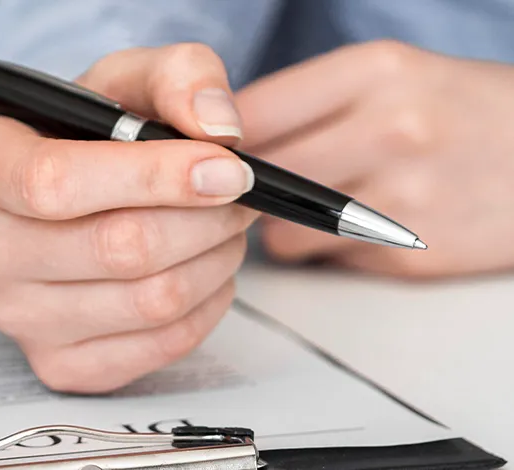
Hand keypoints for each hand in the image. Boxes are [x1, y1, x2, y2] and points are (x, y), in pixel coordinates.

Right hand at [0, 45, 258, 392]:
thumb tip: (218, 128)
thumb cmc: (90, 135)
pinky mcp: (55, 363)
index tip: (225, 168)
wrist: (66, 192)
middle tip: (240, 193)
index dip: (154, 178)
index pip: (55, 183)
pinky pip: (158, 346)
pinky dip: (205, 307)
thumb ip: (178, 76)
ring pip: (150, 301)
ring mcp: (13, 315)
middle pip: (118, 248)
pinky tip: (203, 270)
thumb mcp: (127, 79)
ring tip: (224, 227)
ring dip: (214, 260)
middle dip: (205, 219)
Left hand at [236, 40, 513, 277]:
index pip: (249, 114)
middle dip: (242, 187)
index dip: (216, 139)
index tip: (208, 152)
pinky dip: (327, 252)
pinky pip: (325, 261)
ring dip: (280, 226)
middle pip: (257, 176)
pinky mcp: (410, 255)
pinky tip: (358, 228)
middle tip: (251, 186)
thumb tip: (221, 142)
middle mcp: (390, 129)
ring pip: (278, 231)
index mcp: (376, 72)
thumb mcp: (394, 77)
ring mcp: (402, 198)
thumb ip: (310, 102)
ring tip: (311, 207)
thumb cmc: (465, 114)